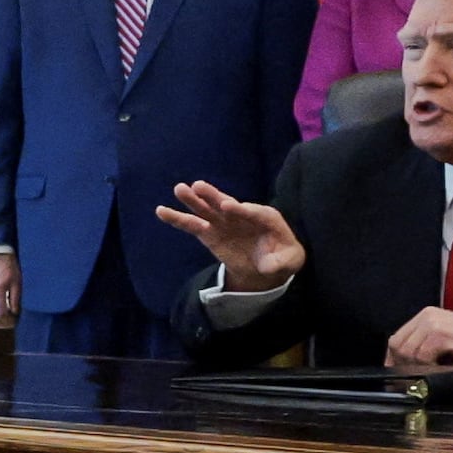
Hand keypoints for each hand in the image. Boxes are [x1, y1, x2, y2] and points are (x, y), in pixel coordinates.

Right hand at [154, 182, 304, 293]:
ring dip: (193, 200)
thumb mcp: (290, 261)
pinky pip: (193, 225)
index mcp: (266, 217)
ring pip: (207, 210)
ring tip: (179, 189)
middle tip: (198, 186)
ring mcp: (224, 222)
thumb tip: (268, 266)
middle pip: (226, 203)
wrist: (267, 265)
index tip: (226, 206)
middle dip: (214, 195)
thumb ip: (282, 262)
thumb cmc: (282, 257)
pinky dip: (178, 219)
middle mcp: (242, 215)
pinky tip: (162, 211)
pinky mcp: (210, 233)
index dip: (240, 208)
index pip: (253, 212)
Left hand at [385, 307, 452, 372]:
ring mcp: (434, 323)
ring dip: (418, 368)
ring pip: (407, 353)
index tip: (401, 375)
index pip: (396, 340)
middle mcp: (427, 315)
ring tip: (438, 371)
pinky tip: (444, 369)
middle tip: (421, 377)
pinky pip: (422, 357)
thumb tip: (399, 368)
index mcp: (427, 316)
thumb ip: (424, 349)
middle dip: (405, 366)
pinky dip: (429, 368)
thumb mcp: (447, 345)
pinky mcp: (443, 334)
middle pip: (397, 346)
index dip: (395, 360)